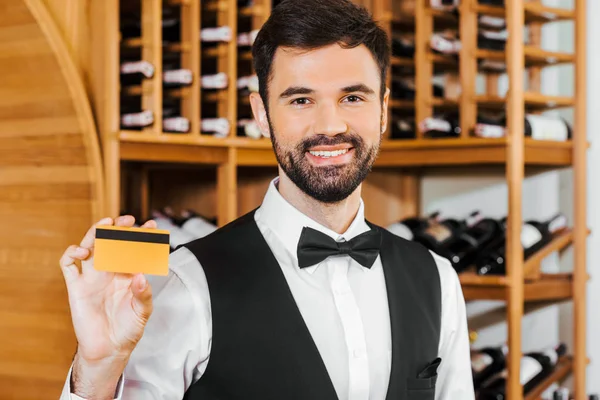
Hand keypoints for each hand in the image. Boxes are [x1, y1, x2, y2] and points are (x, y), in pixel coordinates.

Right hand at [60, 216, 155, 395]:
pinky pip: (67, 264)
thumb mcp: (143, 312)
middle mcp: (109, 271)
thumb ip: (144, 294)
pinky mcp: (75, 286)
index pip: (134, 248)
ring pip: (89, 246)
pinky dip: (71, 252)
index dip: (142, 235)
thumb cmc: (128, 328)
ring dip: (95, 232)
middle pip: (110, 241)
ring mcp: (91, 276)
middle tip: (128, 220)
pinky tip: (83, 252)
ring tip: (105, 225)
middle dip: (118, 227)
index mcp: (127, 273)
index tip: (152, 226)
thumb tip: (141, 276)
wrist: (109, 349)